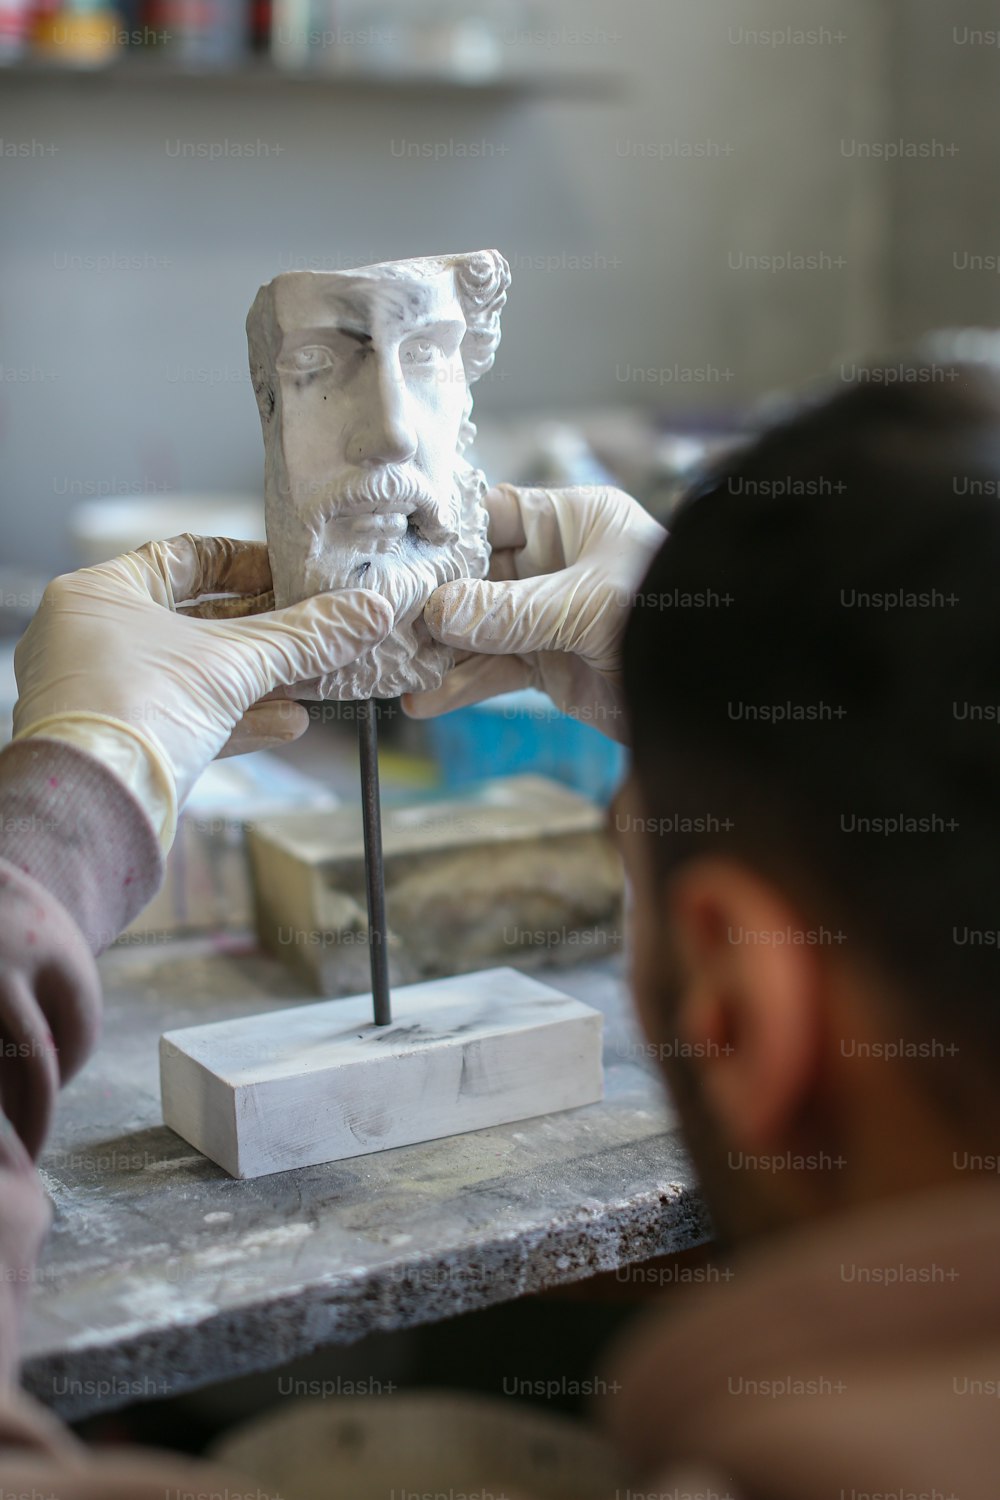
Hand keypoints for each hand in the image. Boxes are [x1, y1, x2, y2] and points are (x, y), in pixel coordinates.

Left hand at [13, 534, 391, 841]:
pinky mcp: (125, 741)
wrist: (93, 806)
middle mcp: (95, 637)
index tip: (293, 577)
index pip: (184, 558)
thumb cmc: (136, 710)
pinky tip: (289, 723)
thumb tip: (370, 612)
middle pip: (198, 620)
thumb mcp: (235, 662)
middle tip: (315, 631)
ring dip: (259, 680)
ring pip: (198, 675)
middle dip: (264, 632)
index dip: (246, 564)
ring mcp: (107, 693)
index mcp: (102, 593)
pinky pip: (189, 718)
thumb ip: (306, 636)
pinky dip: (238, 718)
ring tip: (314, 681)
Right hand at [402, 484, 665, 741]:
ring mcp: (545, 615)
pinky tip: (422, 700)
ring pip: (474, 628)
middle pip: (470, 575)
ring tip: (391, 667)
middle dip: (427, 601)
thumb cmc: (665, 617)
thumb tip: (437, 613)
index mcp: (568, 521)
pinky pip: (492, 670)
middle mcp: (552, 562)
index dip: (443, 534)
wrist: (711, 687)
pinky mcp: (546, 664)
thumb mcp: (586, 606)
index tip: (393, 554)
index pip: (488, 515)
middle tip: (379, 620)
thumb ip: (511, 611)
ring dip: (436, 650)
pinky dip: (459, 686)